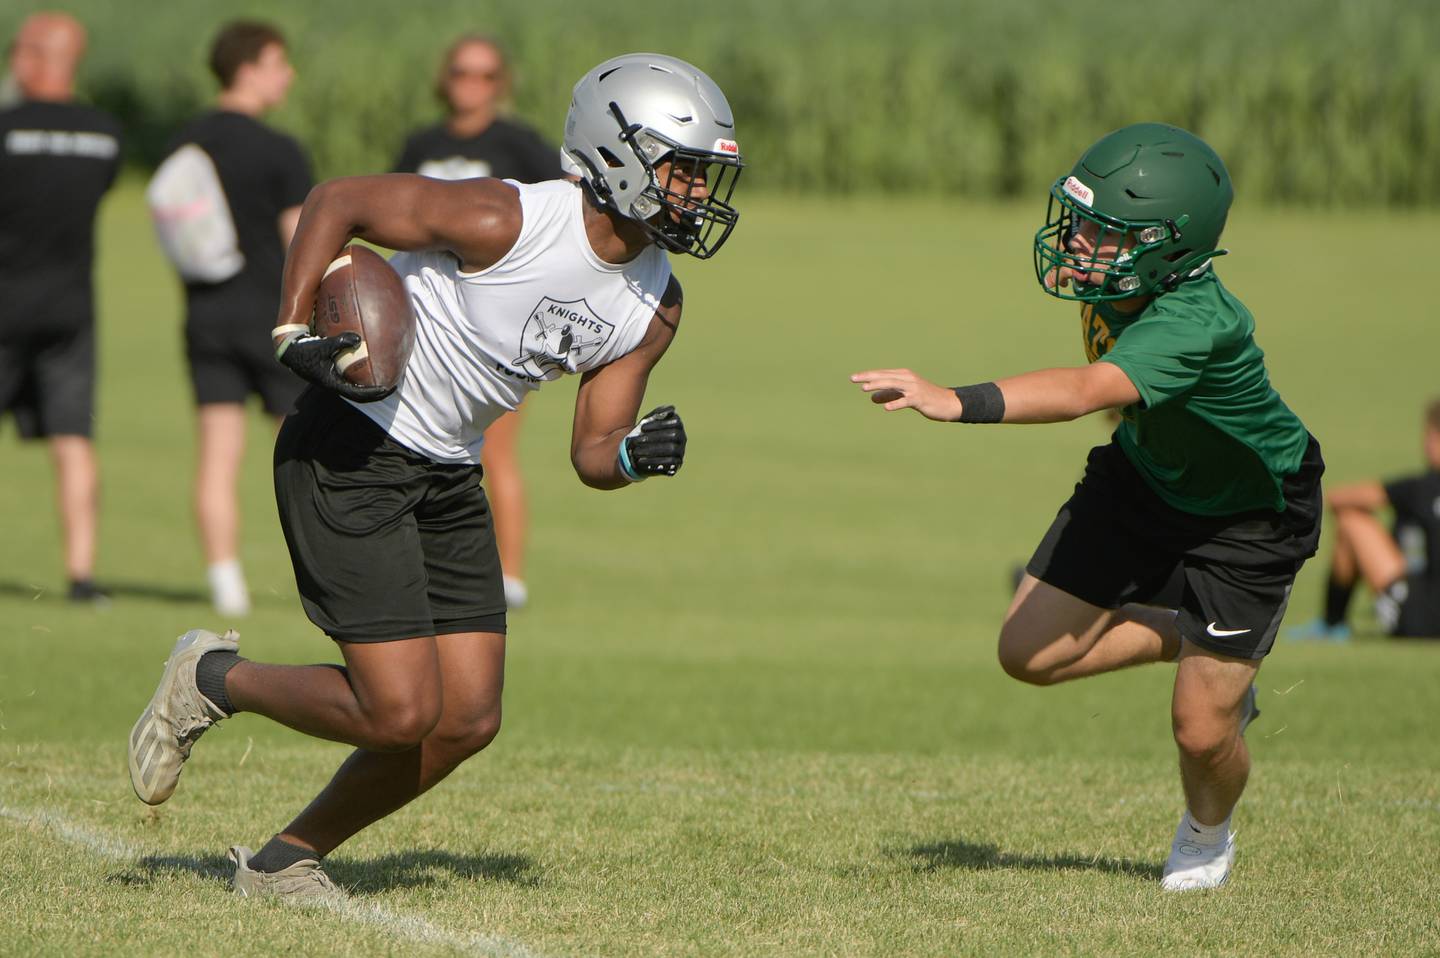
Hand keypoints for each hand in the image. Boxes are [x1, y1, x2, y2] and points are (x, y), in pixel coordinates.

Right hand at [275, 331, 394, 402]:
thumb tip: (359, 338)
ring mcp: (332, 382)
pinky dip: (361, 378)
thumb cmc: (306, 348)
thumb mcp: (324, 345)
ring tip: (385, 381)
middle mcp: (334, 385)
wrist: (290, 351)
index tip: (387, 388)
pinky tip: (370, 368)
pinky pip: (350, 380)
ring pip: (355, 390)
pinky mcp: (331, 376)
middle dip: (376, 394)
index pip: (358, 394)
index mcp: (332, 383)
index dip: (373, 393)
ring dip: (370, 389)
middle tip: (392, 388)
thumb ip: (341, 341)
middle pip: (360, 396)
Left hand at [619, 405, 686, 478]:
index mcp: (677, 424)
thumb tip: (672, 409)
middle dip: (654, 438)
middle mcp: (682, 437)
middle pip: (673, 435)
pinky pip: (670, 462)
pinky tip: (641, 461)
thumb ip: (657, 414)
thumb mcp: (649, 421)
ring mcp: (681, 450)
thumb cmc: (646, 432)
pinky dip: (655, 462)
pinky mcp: (677, 463)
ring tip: (636, 452)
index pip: (674, 422)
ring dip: (652, 450)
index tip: (642, 427)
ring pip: (671, 449)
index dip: (659, 424)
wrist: (643, 451)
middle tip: (636, 441)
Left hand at [850, 368, 963, 421]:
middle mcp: (908, 378)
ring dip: (878, 386)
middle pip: (885, 376)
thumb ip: (889, 395)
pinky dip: (896, 403)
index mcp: (904, 375)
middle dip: (868, 377)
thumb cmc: (925, 398)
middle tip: (853, 379)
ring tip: (864, 389)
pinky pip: (906, 401)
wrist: (947, 403)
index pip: (882, 373)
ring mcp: (914, 388)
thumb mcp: (904, 395)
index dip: (868, 375)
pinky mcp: (919, 399)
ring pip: (893, 385)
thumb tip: (872, 398)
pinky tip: (886, 407)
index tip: (853, 378)